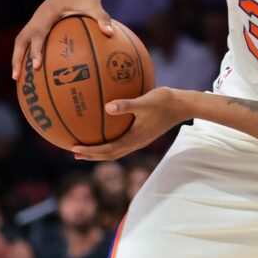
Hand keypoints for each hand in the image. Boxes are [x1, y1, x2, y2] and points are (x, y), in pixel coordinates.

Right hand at [12, 0, 115, 79]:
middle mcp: (39, 15)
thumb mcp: (96, 4)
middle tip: (16, 77)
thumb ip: (102, 19)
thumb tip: (110, 33)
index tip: (35, 67)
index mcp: (48, 13)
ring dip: (18, 55)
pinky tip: (35, 64)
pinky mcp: (41, 19)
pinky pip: (30, 36)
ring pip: (22, 38)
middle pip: (21, 39)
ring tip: (18, 75)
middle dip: (17, 58)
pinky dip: (28, 49)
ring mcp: (38, 17)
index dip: (36, 50)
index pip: (38, 34)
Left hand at [71, 88, 188, 161]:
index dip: (91, 151)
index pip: (109, 150)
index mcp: (135, 139)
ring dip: (100, 151)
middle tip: (74, 153)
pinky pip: (121, 142)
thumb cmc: (165, 102)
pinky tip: (103, 132)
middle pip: (110, 155)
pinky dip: (109, 142)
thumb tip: (107, 107)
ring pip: (116, 150)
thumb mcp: (145, 101)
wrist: (183, 105)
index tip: (75, 148)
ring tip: (85, 148)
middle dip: (92, 155)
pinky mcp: (142, 133)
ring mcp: (140, 139)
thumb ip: (126, 104)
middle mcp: (137, 142)